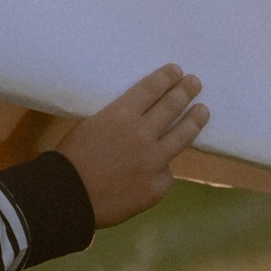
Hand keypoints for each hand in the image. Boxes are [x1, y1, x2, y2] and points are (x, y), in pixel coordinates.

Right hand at [53, 62, 209, 226]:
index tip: (177, 71)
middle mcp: (142, 134)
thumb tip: (139, 120)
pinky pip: (166, 174)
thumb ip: (117, 122)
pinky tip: (160, 169)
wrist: (67, 199)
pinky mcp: (157, 187)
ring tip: (203, 111)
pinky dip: (161, 170)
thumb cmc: (70, 161)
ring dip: (194, 120)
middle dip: (186, 91)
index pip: (151, 89)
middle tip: (195, 83)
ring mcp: (153, 161)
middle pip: (172, 106)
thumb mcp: (90, 127)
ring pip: (182, 136)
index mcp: (121, 115)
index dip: (166, 78)